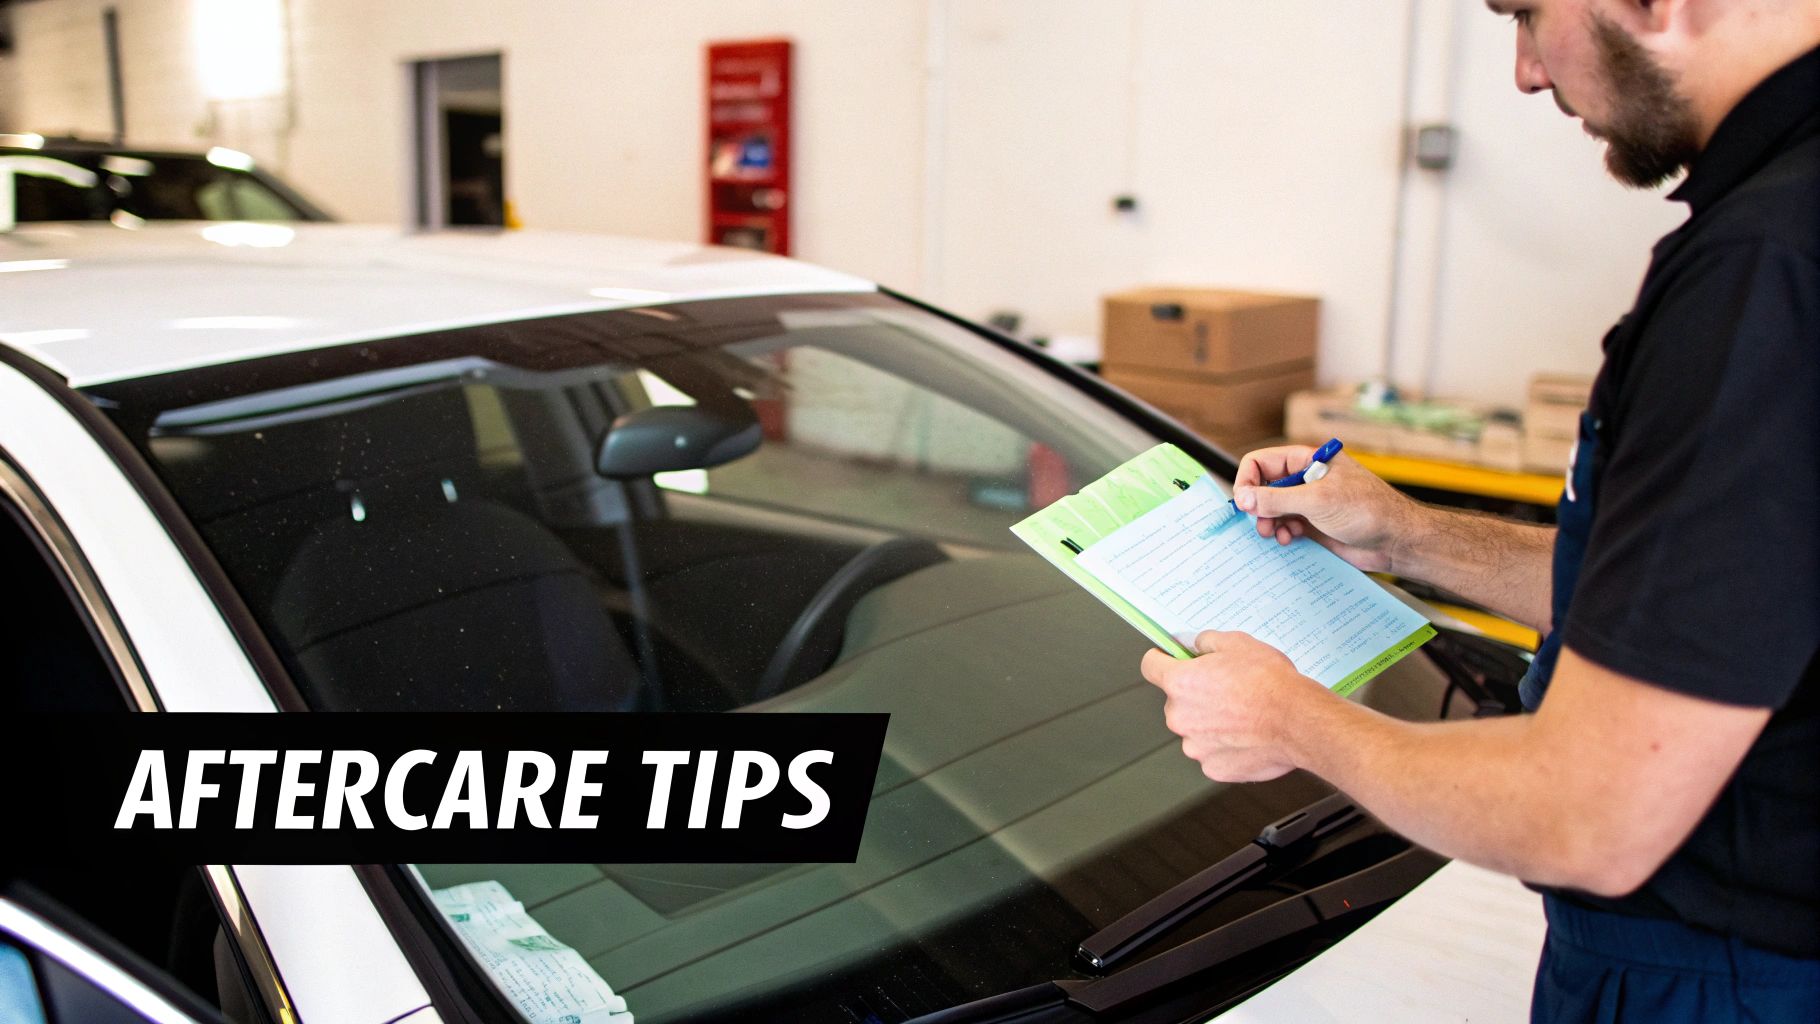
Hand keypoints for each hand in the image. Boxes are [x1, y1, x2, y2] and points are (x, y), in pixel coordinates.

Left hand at [1140, 630, 1325, 782]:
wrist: (1298, 721)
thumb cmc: (1271, 683)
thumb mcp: (1237, 643)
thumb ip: (1205, 642)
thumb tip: (1194, 644)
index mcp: (1180, 683)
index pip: (1150, 666)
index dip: (1161, 659)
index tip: (1169, 659)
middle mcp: (1180, 716)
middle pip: (1176, 700)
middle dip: (1195, 694)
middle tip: (1226, 688)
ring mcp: (1195, 745)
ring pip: (1194, 728)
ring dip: (1210, 722)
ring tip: (1242, 714)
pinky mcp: (1213, 767)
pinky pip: (1212, 751)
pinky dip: (1225, 745)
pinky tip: (1247, 734)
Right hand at [1232, 446, 1421, 573]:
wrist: (1396, 540)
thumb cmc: (1368, 510)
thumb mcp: (1317, 500)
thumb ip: (1277, 498)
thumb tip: (1243, 498)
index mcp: (1307, 461)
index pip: (1262, 462)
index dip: (1247, 480)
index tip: (1244, 503)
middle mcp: (1305, 480)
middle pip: (1263, 487)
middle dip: (1257, 506)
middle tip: (1260, 522)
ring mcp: (1309, 503)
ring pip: (1272, 509)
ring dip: (1268, 522)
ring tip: (1274, 534)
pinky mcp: (1314, 524)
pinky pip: (1286, 526)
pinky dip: (1282, 533)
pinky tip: (1289, 540)